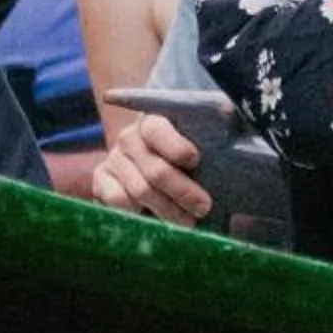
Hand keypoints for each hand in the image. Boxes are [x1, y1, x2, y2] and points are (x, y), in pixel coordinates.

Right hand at [90, 112, 210, 225]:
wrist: (160, 170)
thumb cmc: (189, 153)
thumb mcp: (207, 134)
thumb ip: (222, 120)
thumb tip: (231, 110)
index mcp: (152, 121)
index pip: (157, 130)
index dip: (175, 146)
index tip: (195, 160)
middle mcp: (128, 138)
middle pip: (154, 170)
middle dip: (182, 191)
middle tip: (203, 207)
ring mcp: (114, 161)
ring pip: (140, 191)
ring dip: (168, 210)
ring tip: (189, 222)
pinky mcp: (101, 182)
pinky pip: (117, 202)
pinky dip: (139, 214)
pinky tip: (157, 219)